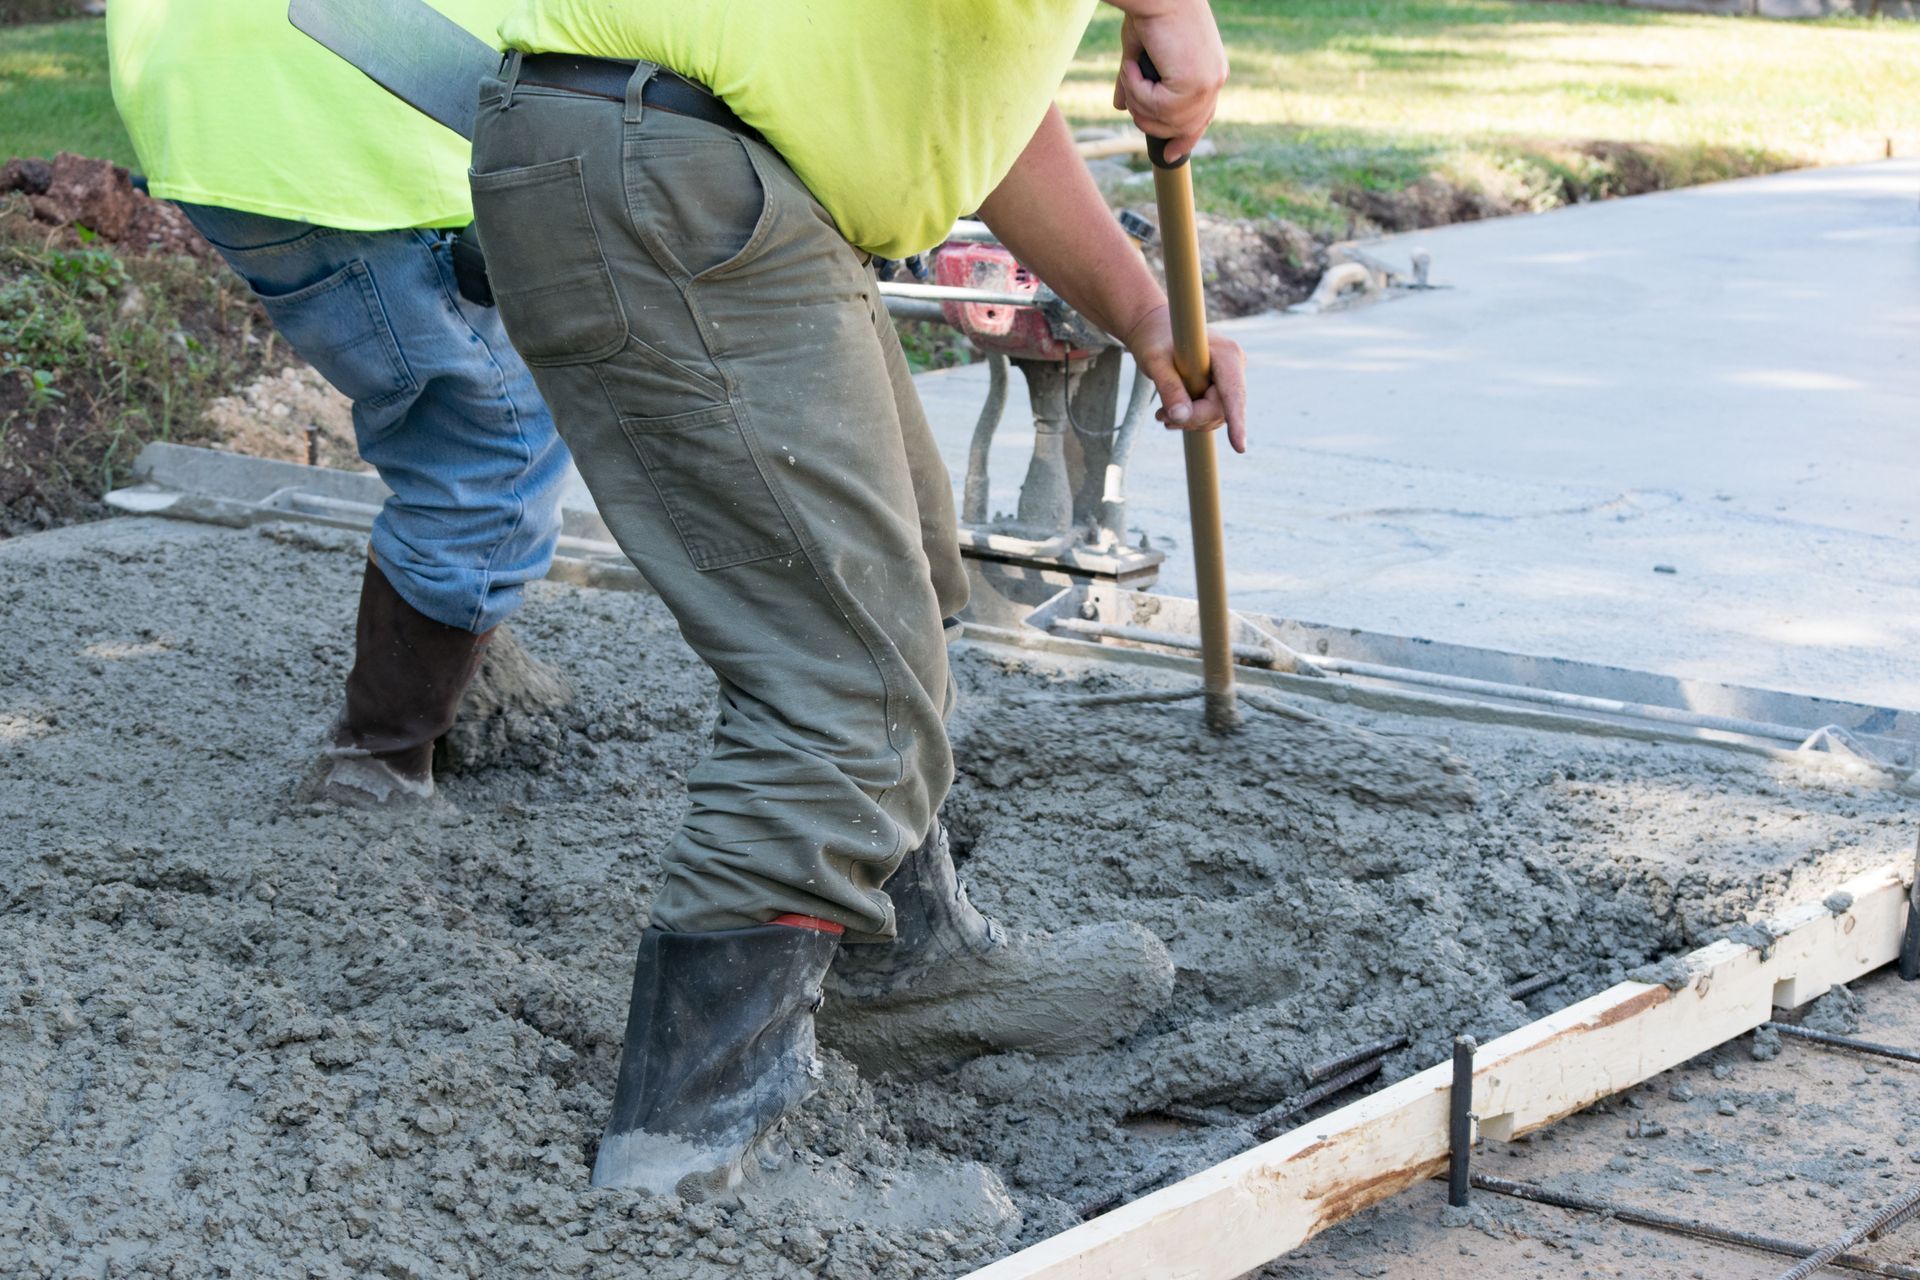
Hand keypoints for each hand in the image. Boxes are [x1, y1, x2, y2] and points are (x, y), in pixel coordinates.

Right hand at [1109, 2, 1227, 164]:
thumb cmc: (1149, 13)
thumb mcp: (1141, 55)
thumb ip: (1135, 83)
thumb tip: (1119, 106)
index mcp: (1210, 72)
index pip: (1201, 118)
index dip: (1185, 139)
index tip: (1170, 154)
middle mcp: (1214, 80)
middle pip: (1180, 127)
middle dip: (1147, 118)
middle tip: (1127, 92)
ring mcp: (1207, 84)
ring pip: (1164, 120)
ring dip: (1137, 99)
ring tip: (1129, 71)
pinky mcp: (1194, 84)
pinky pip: (1156, 108)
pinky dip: (1136, 89)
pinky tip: (1133, 65)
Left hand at [1121, 303, 1248, 453]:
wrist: (1155, 331)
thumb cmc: (1154, 340)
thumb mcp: (1154, 361)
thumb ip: (1169, 388)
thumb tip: (1181, 417)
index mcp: (1226, 354)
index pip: (1234, 393)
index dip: (1237, 420)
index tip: (1239, 447)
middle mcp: (1234, 367)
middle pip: (1221, 410)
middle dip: (1192, 418)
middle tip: (1160, 416)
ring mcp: (1230, 379)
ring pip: (1216, 417)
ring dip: (1188, 421)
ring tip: (1161, 413)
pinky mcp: (1221, 390)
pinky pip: (1210, 415)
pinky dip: (1190, 418)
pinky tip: (1170, 412)